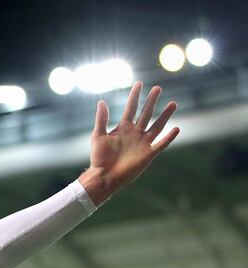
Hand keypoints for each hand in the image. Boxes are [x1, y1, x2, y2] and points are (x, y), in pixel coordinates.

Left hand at [79, 81, 179, 205]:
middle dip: (151, 101)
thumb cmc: (99, 158)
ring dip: (165, 115)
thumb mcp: (98, 136)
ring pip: (157, 126)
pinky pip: (161, 144)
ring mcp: (143, 143)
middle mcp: (135, 133)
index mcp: (122, 128)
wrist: (104, 176)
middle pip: (146, 114)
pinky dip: (169, 137)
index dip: (135, 96)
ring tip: (173, 103)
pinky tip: (177, 128)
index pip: (130, 108)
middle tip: (158, 88)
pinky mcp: (148, 154)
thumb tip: (102, 101)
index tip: (139, 83)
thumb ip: (101, 119)